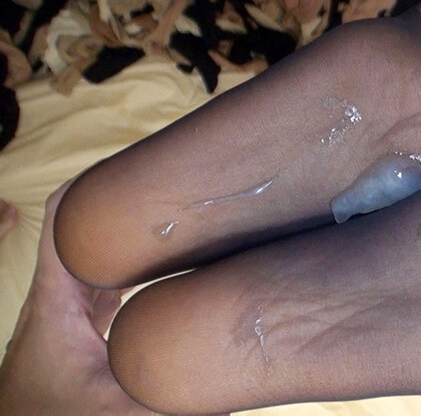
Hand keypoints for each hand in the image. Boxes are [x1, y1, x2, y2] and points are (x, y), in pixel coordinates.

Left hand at [0, 182, 153, 414]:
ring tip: (171, 224)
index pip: (61, 219)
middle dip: (123, 208)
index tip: (135, 169)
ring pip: (93, 257)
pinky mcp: (74, 327)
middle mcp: (57, 296)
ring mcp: (64, 311)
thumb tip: (225, 372)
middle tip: (171, 194)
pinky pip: (101, 283)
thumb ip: (171, 387)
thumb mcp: (119, 408)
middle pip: (82, 231)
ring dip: (125, 239)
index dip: (91, 186)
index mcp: (55, 301)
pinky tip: (157, 271)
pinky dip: (127, 269)